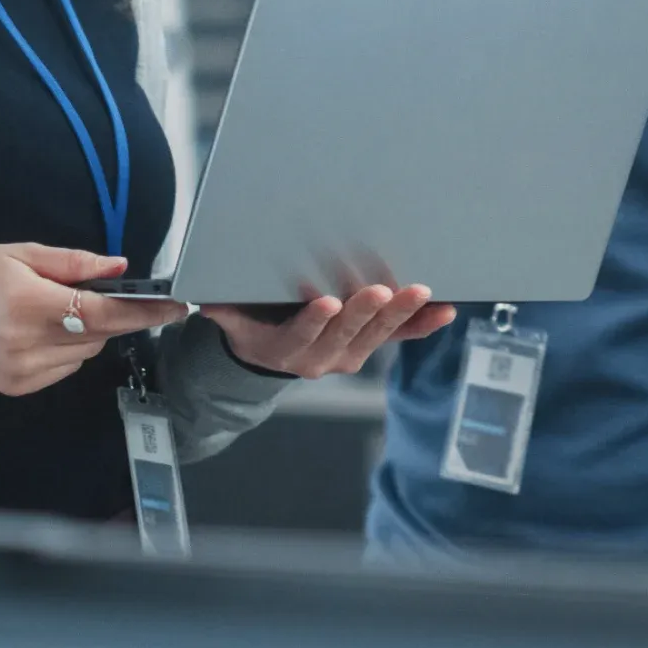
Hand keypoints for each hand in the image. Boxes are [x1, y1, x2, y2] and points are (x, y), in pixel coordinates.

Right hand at [0, 244, 186, 396]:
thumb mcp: (21, 253)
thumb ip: (74, 263)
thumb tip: (119, 266)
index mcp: (30, 304)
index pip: (103, 312)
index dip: (143, 311)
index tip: (176, 306)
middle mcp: (29, 344)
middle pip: (99, 335)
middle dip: (113, 315)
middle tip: (105, 294)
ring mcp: (23, 372)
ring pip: (86, 355)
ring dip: (89, 332)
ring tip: (58, 309)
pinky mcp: (18, 388)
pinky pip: (65, 369)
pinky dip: (68, 350)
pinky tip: (44, 331)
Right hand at [201, 286, 455, 377]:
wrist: (273, 353)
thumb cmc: (255, 324)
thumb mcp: (233, 320)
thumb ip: (223, 310)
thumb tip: (204, 300)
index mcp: (288, 349)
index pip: (302, 334)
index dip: (315, 320)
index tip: (326, 302)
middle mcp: (323, 357)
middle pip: (346, 334)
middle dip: (364, 311)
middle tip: (380, 290)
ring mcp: (350, 353)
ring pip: (377, 335)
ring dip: (400, 314)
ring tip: (419, 293)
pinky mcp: (369, 345)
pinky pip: (399, 338)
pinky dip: (422, 326)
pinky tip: (444, 312)